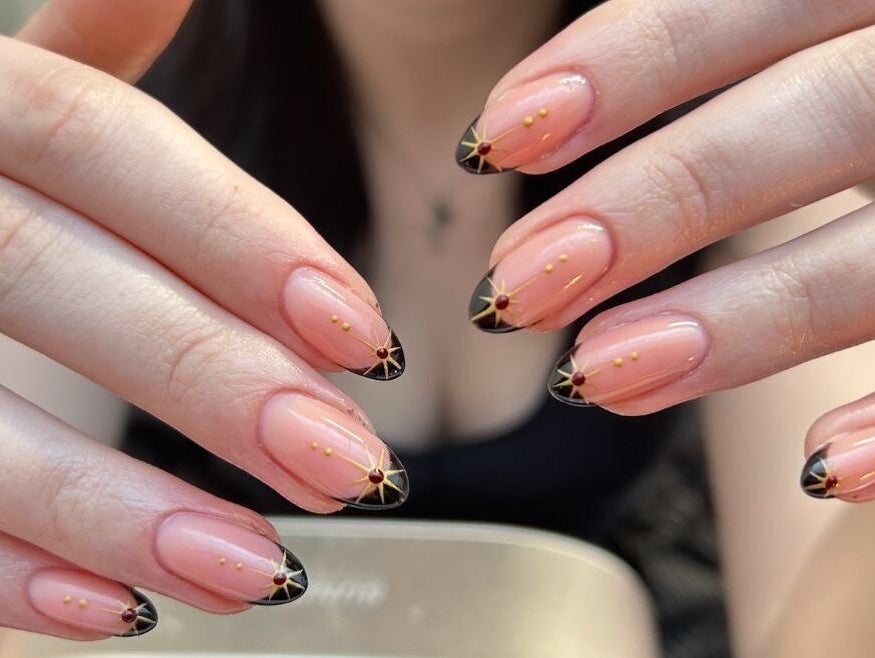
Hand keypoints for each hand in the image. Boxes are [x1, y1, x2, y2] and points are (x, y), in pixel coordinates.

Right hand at [0, 0, 405, 639]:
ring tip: (264, 570)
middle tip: (350, 468)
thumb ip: (90, 59)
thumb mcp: (8, 105)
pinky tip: (118, 611)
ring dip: (124, 511)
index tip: (365, 337)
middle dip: (212, 383)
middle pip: (46, 282)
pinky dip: (7, 572)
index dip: (235, 236)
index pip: (95, 141)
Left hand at [459, 1, 874, 501]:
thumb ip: (738, 52)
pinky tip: (827, 468)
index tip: (495, 138)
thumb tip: (541, 109)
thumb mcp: (823, 42)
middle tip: (517, 287)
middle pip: (838, 107)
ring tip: (599, 375)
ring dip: (753, 318)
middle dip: (662, 199)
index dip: (632, 61)